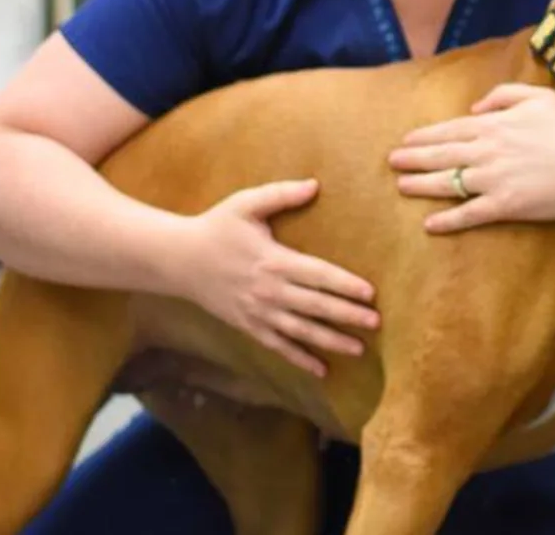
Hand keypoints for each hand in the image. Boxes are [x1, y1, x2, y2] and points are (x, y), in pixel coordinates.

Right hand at [177, 179, 378, 377]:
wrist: (178, 260)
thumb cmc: (217, 227)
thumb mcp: (245, 204)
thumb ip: (280, 194)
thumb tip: (315, 184)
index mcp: (274, 260)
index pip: (318, 275)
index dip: (345, 284)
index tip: (370, 293)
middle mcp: (269, 291)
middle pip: (315, 306)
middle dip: (347, 316)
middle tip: (376, 323)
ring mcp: (258, 312)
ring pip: (301, 331)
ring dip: (330, 341)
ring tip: (359, 349)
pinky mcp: (248, 326)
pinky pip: (278, 346)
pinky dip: (300, 359)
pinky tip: (322, 370)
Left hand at [387, 83, 554, 232]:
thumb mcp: (539, 95)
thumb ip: (502, 96)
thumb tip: (474, 109)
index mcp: (493, 125)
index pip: (449, 130)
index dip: (424, 136)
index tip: (405, 140)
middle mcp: (486, 152)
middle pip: (441, 156)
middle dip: (413, 159)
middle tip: (392, 162)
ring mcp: (493, 180)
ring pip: (448, 183)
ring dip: (422, 185)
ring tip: (401, 187)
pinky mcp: (505, 206)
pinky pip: (470, 214)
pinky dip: (448, 220)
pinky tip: (430, 225)